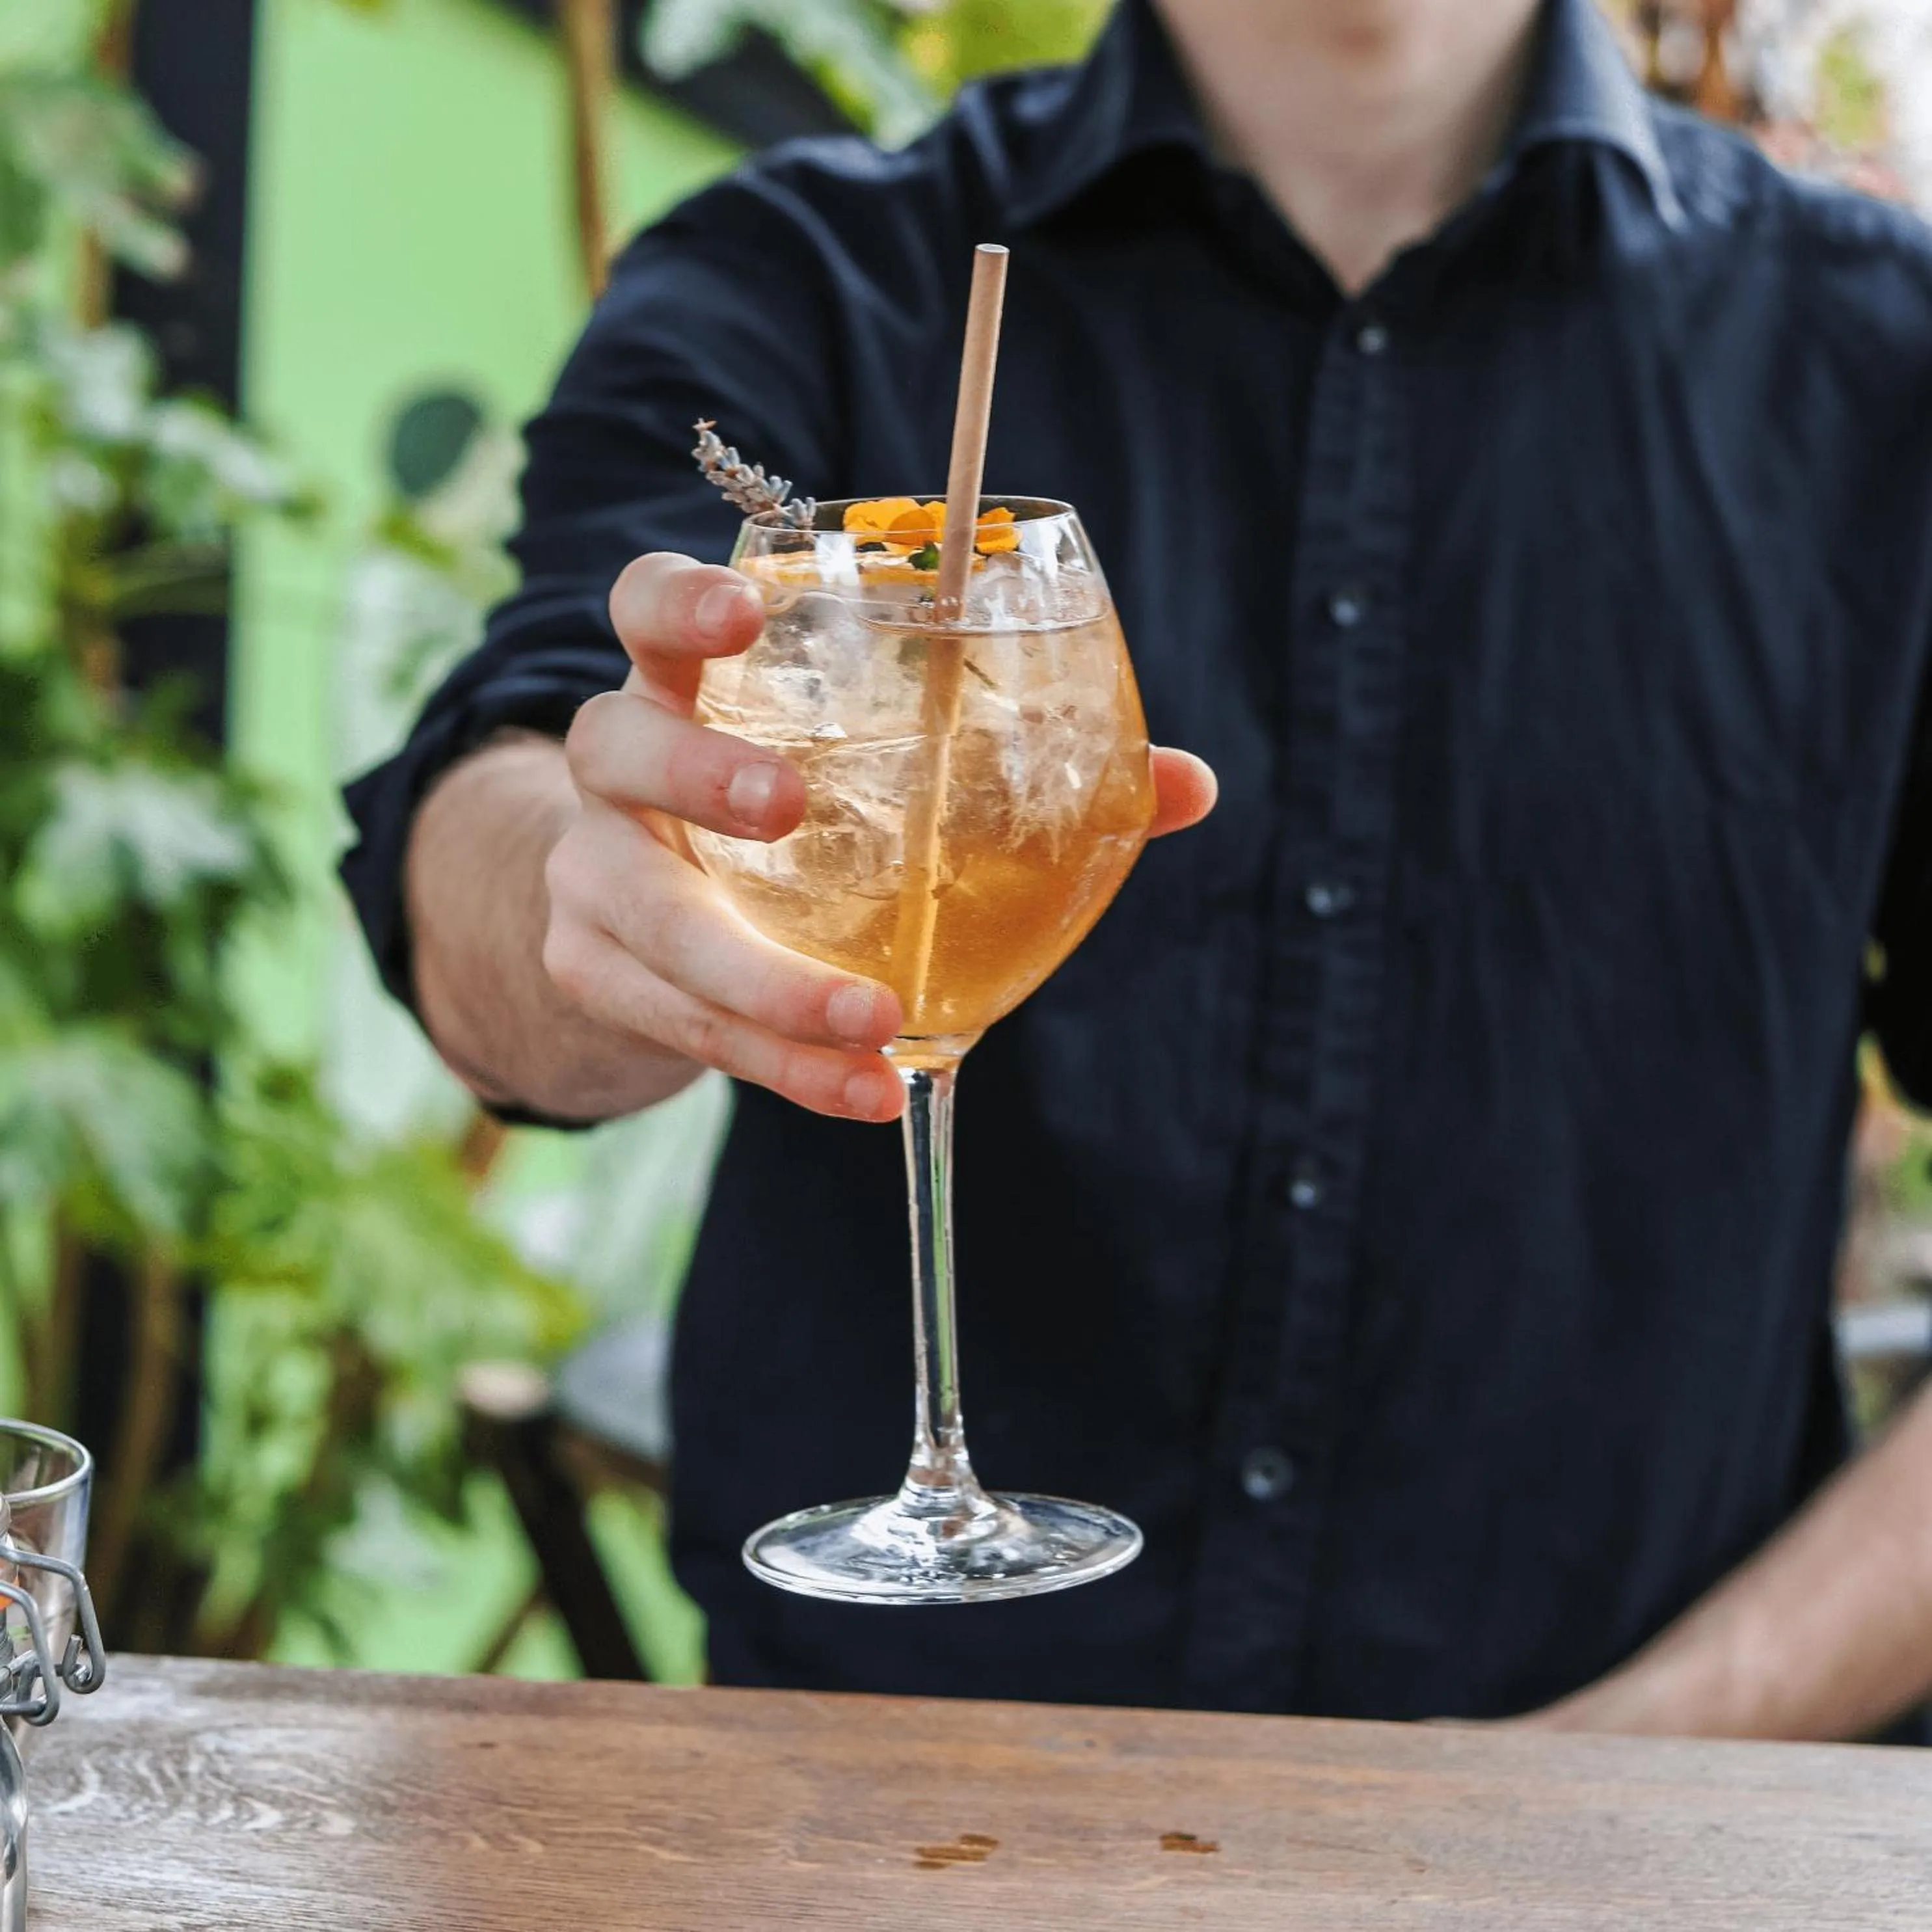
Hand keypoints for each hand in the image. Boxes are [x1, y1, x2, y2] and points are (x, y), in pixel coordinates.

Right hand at [541, 551, 1216, 1122]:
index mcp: (684, 685)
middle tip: (786, 807)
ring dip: (761, 979)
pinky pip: (687, 1032)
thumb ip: (1019, 769)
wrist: (644, 922)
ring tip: (869, 1022)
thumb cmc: (791, 821)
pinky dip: (783, 1067)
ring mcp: (590, 877)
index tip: (739, 612)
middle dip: (700, 774)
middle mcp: (617, 771)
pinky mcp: (597, 977)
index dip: (678, 601)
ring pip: (652, 924)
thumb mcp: (865, 769)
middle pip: (620, 748)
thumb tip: (1187, 786)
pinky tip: (864, 1090)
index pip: (646, 609)